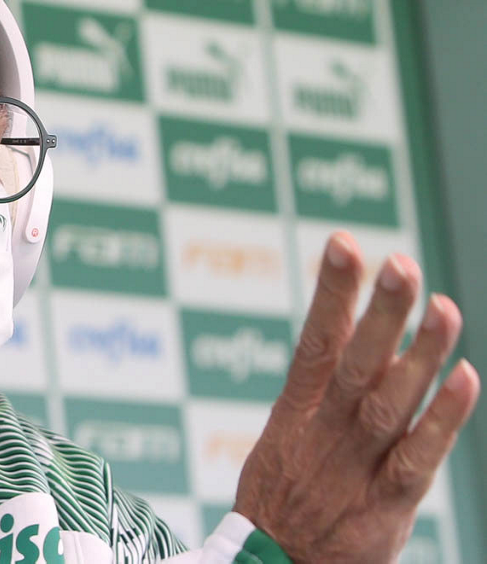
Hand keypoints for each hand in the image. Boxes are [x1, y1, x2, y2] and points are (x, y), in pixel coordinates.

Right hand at [234, 231, 478, 562]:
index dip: (331, 293)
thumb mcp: (282, 443)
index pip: (313, 342)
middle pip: (354, 365)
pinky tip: (465, 377)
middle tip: (399, 264)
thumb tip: (362, 334)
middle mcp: (324, 434)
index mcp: (294, 415)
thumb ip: (323, 395)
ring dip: (418, 354)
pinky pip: (419, 457)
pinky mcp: (385, 505)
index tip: (345, 243)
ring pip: (390, 403)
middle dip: (378, 313)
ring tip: (443, 307)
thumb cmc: (284, 504)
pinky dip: (443, 418)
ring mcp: (354, 468)